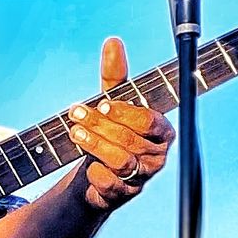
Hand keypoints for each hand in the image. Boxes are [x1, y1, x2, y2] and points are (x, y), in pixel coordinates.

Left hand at [69, 38, 174, 211]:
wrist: (95, 172)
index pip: (151, 122)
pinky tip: (87, 166)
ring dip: (94, 145)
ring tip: (75, 132)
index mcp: (162, 131)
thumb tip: (113, 42)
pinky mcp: (125, 195)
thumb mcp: (111, 102)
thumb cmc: (110, 131)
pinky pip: (111, 184)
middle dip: (100, 124)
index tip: (103, 104)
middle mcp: (158, 156)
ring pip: (121, 161)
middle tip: (76, 112)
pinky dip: (96, 173)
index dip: (126, 113)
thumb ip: (115, 76)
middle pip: (131, 139)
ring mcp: (143, 177)